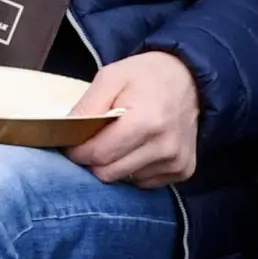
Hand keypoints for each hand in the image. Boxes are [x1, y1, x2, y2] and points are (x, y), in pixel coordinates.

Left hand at [66, 51, 201, 187]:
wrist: (190, 78)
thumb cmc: (147, 75)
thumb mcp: (111, 77)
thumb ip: (87, 107)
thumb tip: (66, 134)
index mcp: (146, 121)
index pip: (98, 154)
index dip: (77, 151)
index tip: (73, 143)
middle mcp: (165, 147)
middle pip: (109, 173)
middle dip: (94, 161)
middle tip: (94, 141)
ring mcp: (176, 162)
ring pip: (125, 180)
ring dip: (116, 164)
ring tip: (123, 140)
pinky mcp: (184, 170)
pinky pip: (145, 182)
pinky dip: (135, 169)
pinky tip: (141, 147)